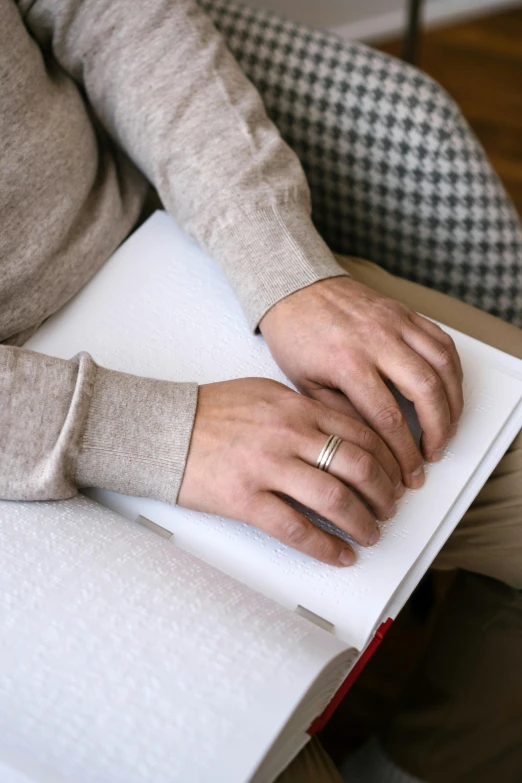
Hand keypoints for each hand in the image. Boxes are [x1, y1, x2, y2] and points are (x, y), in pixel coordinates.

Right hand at [178, 378, 403, 565]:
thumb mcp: (263, 393)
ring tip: (371, 534)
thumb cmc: (209, 411)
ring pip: (334, 499)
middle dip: (384, 492)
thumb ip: (303, 409)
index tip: (397, 475)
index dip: (388, 459)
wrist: (161, 428)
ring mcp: (266, 467)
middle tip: (391, 508)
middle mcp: (288, 434)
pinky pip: (296, 528)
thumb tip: (338, 432)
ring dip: (362, 522)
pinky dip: (325, 547)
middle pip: (358, 466)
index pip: (361, 433)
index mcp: (296, 407)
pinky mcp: (244, 499)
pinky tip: (340, 555)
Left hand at [259, 277, 463, 488]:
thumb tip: (371, 447)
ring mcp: (395, 323)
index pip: (388, 418)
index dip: (404, 453)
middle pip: (426, 391)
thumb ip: (341, 415)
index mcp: (347, 363)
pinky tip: (448, 392)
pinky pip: (442, 341)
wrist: (295, 288)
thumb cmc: (296, 337)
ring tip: (447, 429)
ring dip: (453, 403)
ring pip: (443, 365)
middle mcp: (377, 340)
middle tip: (433, 455)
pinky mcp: (405, 312)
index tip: (408, 473)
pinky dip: (453, 371)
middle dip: (438, 431)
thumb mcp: (305, 385)